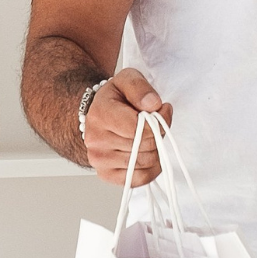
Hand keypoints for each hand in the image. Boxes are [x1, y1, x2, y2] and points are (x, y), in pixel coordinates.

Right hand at [84, 68, 173, 186]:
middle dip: (157, 134)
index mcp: (100, 114)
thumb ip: (140, 87)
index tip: (162, 110)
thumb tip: (153, 105)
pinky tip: (147, 152)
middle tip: (154, 123)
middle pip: (144, 146)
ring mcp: (99, 160)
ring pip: (145, 162)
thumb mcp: (127, 78)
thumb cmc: (115, 98)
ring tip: (147, 135)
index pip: (138, 129)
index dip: (158, 121)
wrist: (97, 115)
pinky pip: (139, 179)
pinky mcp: (106, 174)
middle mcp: (95, 140)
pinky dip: (151, 168)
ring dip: (155, 149)